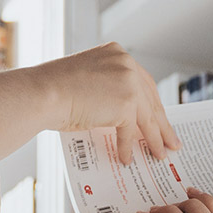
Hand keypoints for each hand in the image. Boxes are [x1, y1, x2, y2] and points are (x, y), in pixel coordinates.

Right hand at [37, 42, 181, 163]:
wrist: (41, 93)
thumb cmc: (52, 90)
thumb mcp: (86, 82)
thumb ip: (107, 91)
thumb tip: (123, 117)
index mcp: (117, 53)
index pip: (142, 82)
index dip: (152, 103)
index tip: (160, 118)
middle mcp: (126, 63)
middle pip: (151, 99)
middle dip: (161, 124)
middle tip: (171, 140)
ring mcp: (128, 82)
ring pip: (147, 117)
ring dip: (154, 139)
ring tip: (159, 154)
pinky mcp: (126, 103)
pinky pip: (131, 131)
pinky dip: (128, 147)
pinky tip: (126, 158)